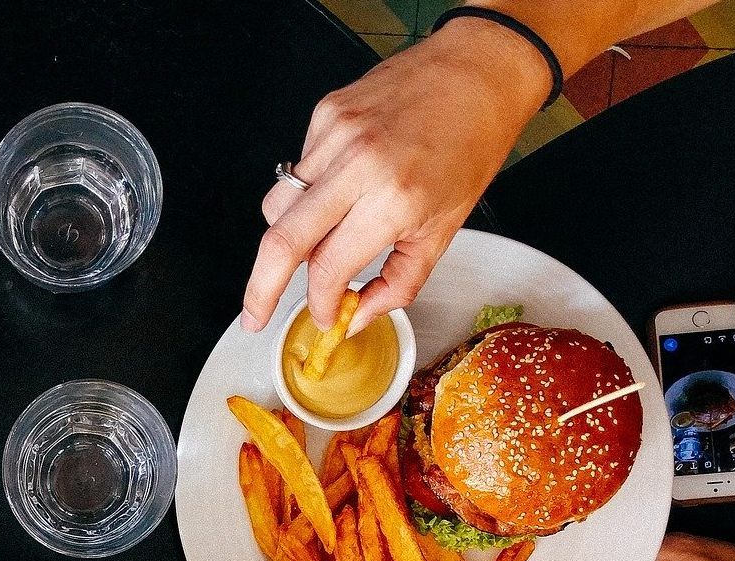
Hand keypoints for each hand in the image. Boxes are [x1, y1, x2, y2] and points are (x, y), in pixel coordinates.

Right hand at [242, 19, 550, 334]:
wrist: (479, 71)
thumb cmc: (471, 145)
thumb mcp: (445, 229)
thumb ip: (398, 282)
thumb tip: (358, 315)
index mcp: (393, 199)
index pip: (329, 269)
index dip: (320, 303)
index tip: (324, 315)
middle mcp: (358, 164)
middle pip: (280, 241)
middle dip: (260, 289)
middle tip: (255, 315)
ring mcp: (335, 134)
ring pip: (277, 207)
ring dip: (286, 238)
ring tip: (316, 240)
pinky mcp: (325, 113)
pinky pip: (296, 170)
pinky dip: (308, 193)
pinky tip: (340, 186)